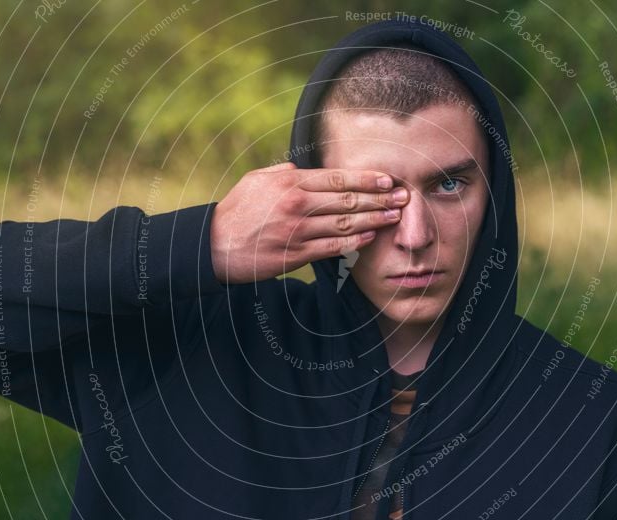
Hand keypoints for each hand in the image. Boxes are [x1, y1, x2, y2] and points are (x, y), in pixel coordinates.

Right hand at [210, 162, 408, 283]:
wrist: (213, 245)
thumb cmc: (236, 210)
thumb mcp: (255, 180)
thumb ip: (283, 171)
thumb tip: (303, 167)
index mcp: (289, 182)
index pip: (337, 178)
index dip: (366, 179)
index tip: (387, 179)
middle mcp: (297, 204)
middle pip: (348, 200)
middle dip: (380, 198)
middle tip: (403, 197)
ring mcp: (297, 231)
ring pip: (345, 224)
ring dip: (374, 220)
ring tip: (394, 217)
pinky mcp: (295, 255)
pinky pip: (332, 247)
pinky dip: (354, 242)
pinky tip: (370, 237)